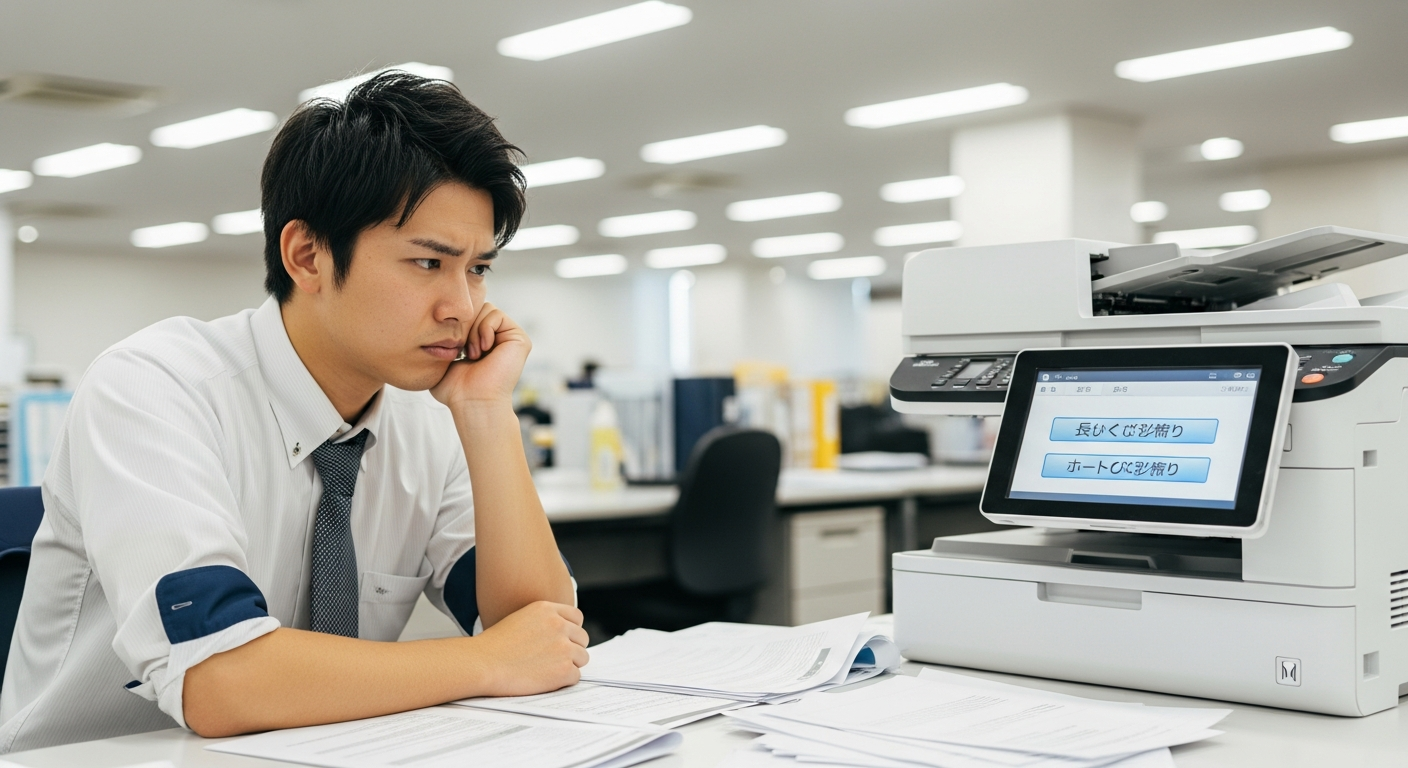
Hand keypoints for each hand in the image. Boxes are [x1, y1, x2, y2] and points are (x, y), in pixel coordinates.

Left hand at [431, 302, 529, 408]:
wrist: (472, 401)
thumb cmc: (456, 389)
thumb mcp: (443, 358)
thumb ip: (443, 339)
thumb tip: (438, 321)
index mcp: (482, 342)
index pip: (467, 314)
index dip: (456, 325)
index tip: (454, 349)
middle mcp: (498, 338)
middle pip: (476, 308)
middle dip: (465, 326)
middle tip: (464, 350)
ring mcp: (510, 338)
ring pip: (486, 309)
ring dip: (473, 330)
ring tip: (474, 353)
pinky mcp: (519, 338)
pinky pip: (496, 314)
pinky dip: (484, 329)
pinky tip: (483, 349)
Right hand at [469, 601, 588, 696]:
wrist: (483, 663)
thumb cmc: (494, 645)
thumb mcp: (521, 619)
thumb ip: (544, 621)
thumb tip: (562, 633)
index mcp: (547, 610)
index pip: (577, 617)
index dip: (571, 631)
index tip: (563, 640)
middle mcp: (559, 625)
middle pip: (582, 638)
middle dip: (571, 648)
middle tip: (553, 659)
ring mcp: (563, 647)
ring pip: (582, 658)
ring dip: (569, 665)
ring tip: (547, 670)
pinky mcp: (563, 670)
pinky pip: (575, 676)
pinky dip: (563, 681)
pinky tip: (545, 679)